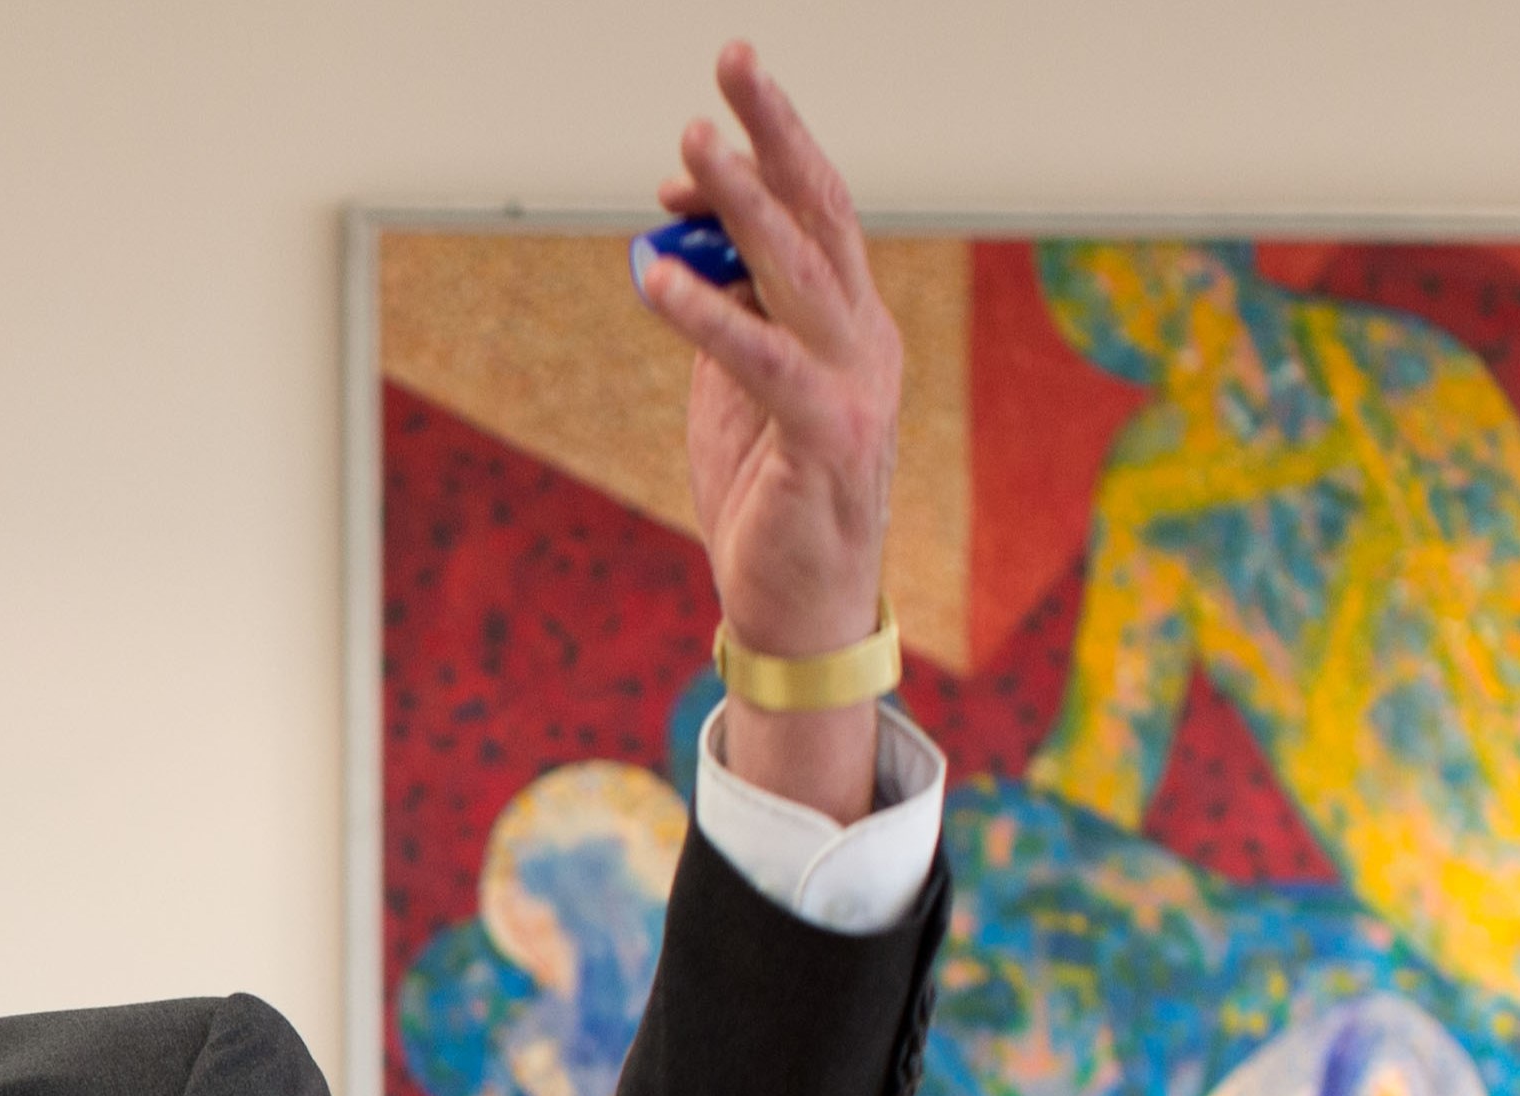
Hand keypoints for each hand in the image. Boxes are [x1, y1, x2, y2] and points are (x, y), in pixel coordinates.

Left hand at [638, 42, 900, 819]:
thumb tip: (676, 244)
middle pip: (821, 211)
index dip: (767, 154)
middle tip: (733, 60)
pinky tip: (653, 279)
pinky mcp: (826, 438)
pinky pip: (761, 361)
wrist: (801, 610)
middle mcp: (865, 340)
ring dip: (743, 204)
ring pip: (798, 271)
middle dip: (774, 132)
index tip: (703, 124)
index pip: (814, 213)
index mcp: (848, 322)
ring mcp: (855, 387)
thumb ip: (719, 315)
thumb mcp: (734, 390)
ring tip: (691, 151)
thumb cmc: (767, 497)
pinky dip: (706, 316)